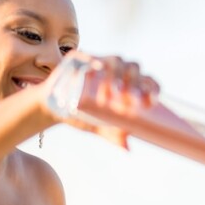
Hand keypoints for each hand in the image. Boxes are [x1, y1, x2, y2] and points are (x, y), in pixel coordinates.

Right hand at [44, 52, 159, 148]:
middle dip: (136, 82)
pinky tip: (98, 68)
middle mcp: (114, 70)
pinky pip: (87, 56)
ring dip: (118, 74)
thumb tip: (128, 148)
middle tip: (133, 100)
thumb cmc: (80, 115)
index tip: (152, 101)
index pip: (145, 80)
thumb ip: (112, 134)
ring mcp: (96, 61)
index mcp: (125, 83)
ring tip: (114, 93)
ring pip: (116, 60)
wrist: (52, 108)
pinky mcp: (77, 59)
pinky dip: (94, 60)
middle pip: (134, 68)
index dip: (152, 88)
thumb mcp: (97, 125)